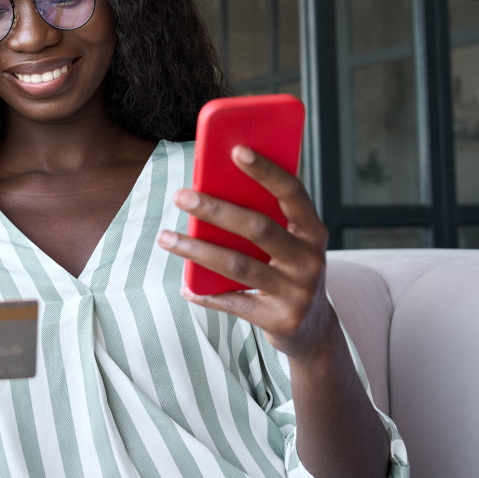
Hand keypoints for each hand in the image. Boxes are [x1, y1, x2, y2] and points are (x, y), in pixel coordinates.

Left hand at [158, 144, 335, 359]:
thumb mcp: (289, 241)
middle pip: (258, 228)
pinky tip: (185, 286)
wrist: (312, 328)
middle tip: (180, 196)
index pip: (292, 192)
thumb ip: (263, 216)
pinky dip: (205, 293)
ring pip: (238, 265)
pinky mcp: (280, 319)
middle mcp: (310, 259)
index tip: (235, 149)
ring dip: (196, 250)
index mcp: (313, 230)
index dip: (266, 170)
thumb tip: (210, 184)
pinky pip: (233, 302)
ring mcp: (297, 291)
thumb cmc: (287, 268)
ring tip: (165, 237)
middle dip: (216, 209)